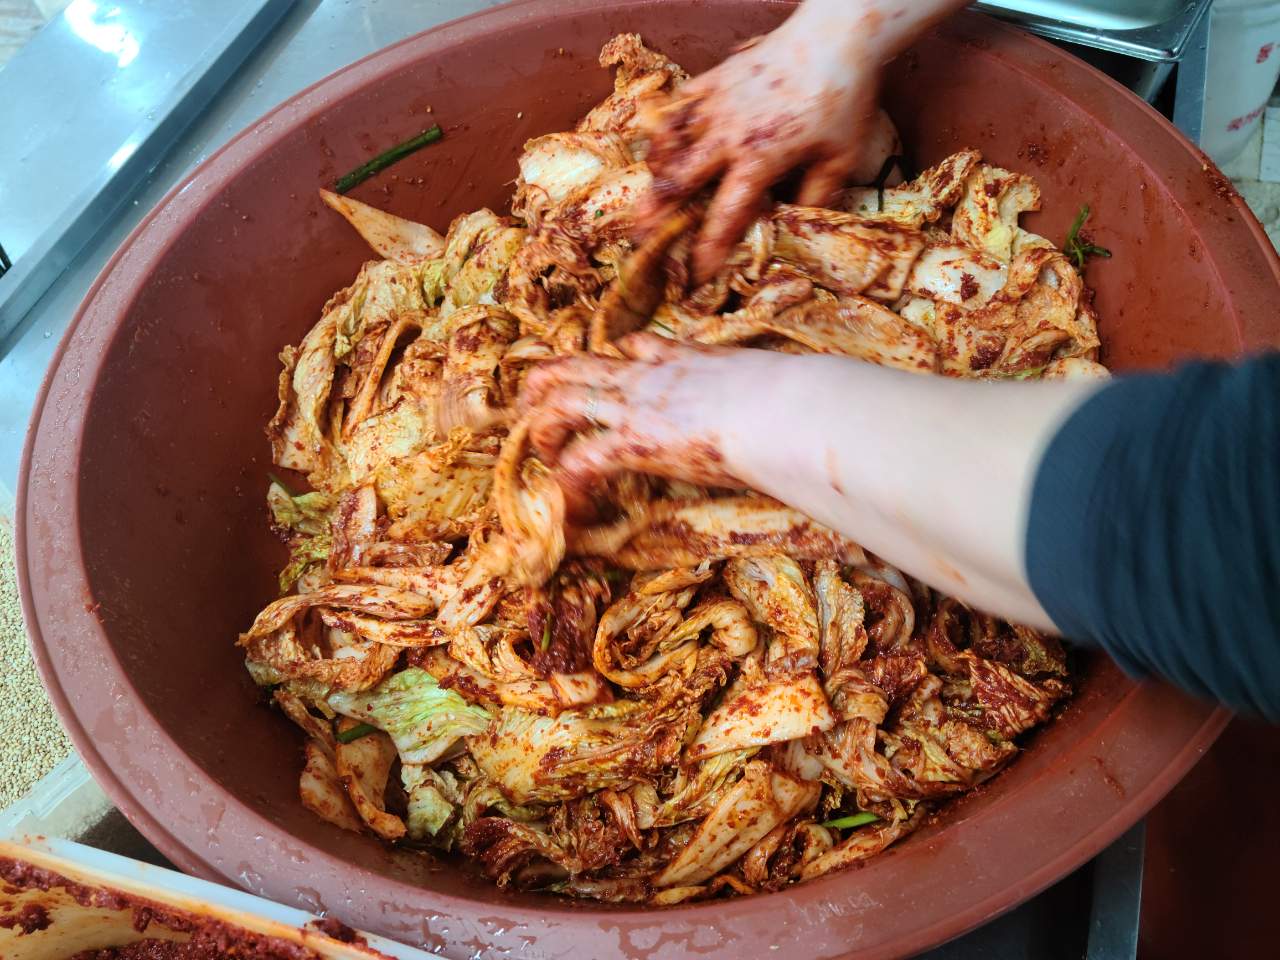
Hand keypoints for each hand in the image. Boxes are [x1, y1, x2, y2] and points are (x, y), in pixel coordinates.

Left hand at [519, 334, 786, 517]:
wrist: (787, 408)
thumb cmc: (792, 397)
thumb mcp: (767, 377)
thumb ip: (756, 384)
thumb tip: (792, 393)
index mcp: (681, 359)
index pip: (633, 347)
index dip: (612, 359)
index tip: (606, 372)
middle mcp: (648, 377)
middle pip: (577, 366)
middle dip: (545, 383)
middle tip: (531, 405)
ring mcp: (636, 407)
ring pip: (563, 405)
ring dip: (544, 430)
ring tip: (540, 455)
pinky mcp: (636, 443)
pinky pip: (582, 462)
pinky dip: (568, 483)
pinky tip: (569, 503)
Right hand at [637, 2, 899, 283]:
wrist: (835, 36)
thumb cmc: (843, 99)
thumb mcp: (840, 158)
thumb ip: (815, 197)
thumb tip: (795, 228)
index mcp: (759, 159)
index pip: (724, 216)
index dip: (706, 250)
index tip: (694, 276)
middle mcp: (727, 135)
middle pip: (676, 182)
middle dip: (655, 215)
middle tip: (640, 239)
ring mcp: (714, 105)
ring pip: (666, 144)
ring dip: (655, 174)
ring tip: (647, 196)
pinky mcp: (712, 81)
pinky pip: (674, 109)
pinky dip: (663, 131)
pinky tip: (661, 147)